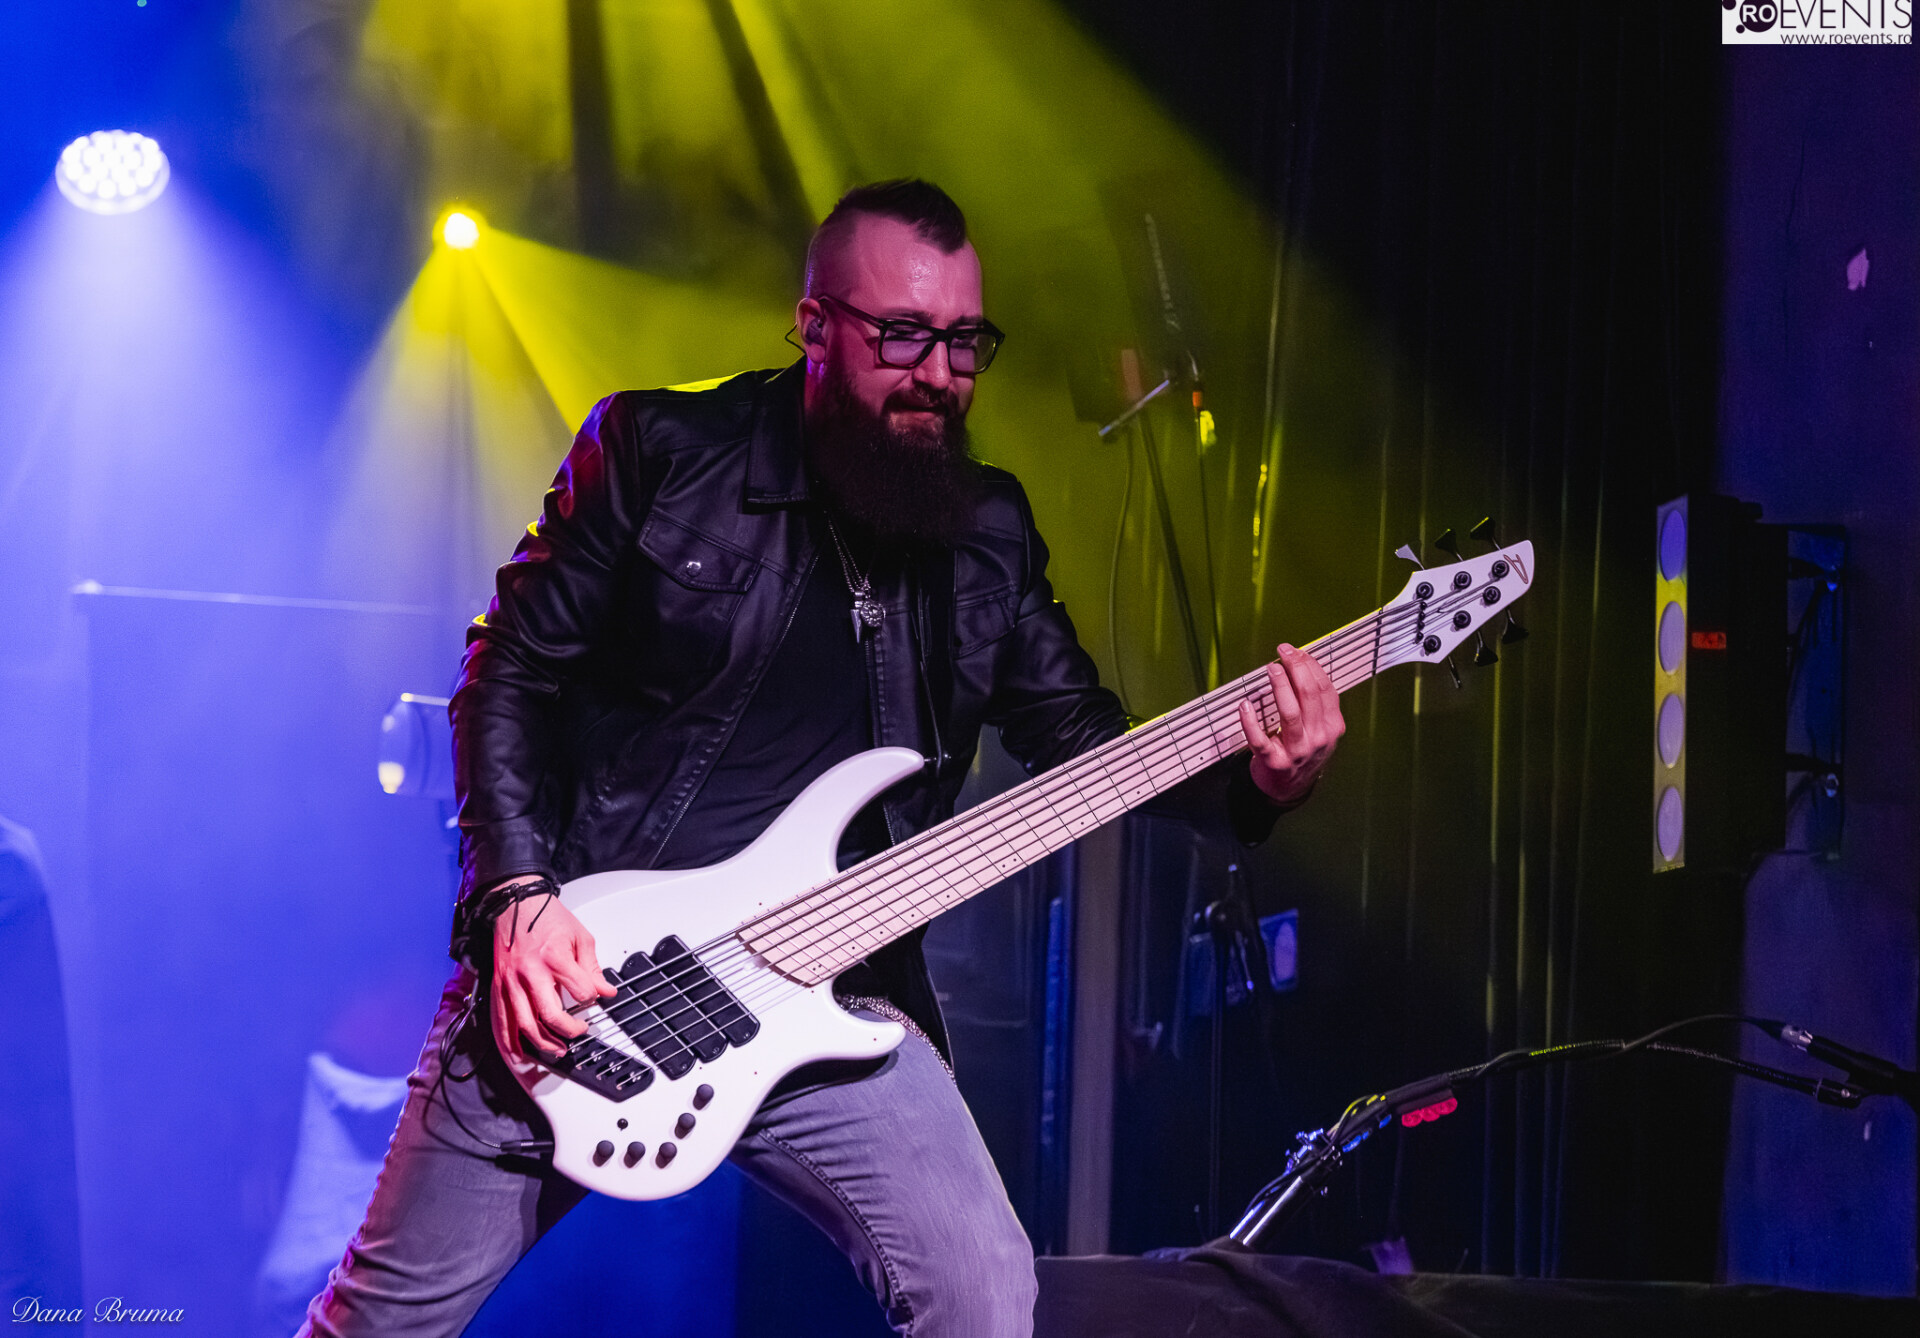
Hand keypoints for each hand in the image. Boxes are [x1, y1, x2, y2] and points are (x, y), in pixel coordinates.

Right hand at [487, 877, 617, 1063]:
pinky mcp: (498, 987)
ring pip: (525, 1025)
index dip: (592, 998)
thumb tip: (606, 991)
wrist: (515, 905)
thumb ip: (593, 968)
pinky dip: (508, 1043)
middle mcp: (530, 973)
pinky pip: (500, 1022)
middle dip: (569, 1030)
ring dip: (543, 1043)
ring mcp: (511, 982)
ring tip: (558, 1049)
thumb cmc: (546, 917)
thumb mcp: (580, 937)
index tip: (594, 997)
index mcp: (554, 958)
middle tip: (580, 1031)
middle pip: (550, 1015)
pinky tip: (518, 1055)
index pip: (581, 991)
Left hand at [1239, 643, 1345, 805]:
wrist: (1290, 789)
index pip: (1325, 690)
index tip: (1297, 651)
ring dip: (1280, 688)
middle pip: (1309, 697)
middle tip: (1283, 652)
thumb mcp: (1320, 729)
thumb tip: (1302, 665)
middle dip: (1297, 669)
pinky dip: (1250, 722)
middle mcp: (1318, 738)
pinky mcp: (1273, 761)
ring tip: (1272, 669)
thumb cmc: (1303, 750)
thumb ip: (1315, 703)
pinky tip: (1245, 706)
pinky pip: (1260, 740)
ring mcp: (1296, 751)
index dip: (1311, 667)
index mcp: (1332, 726)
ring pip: (1290, 714)